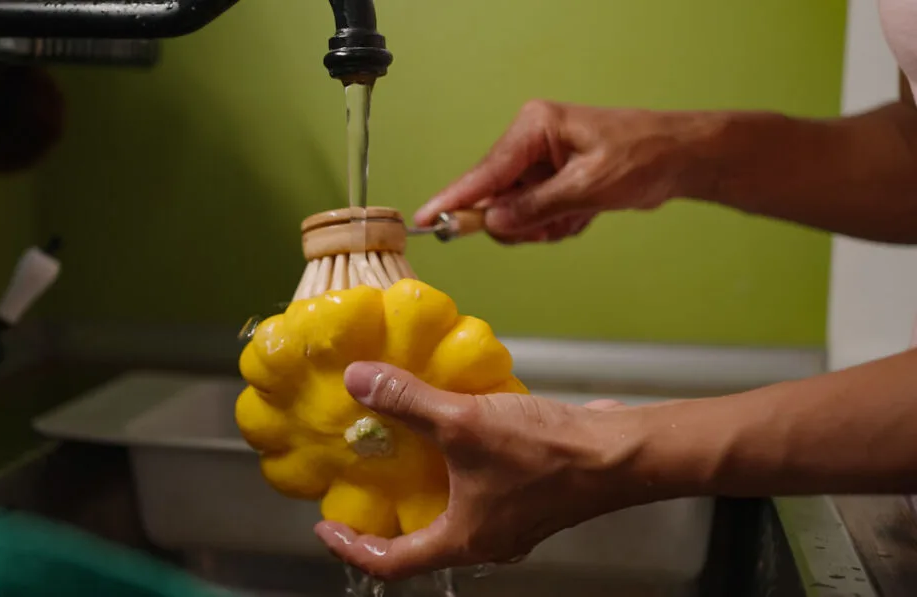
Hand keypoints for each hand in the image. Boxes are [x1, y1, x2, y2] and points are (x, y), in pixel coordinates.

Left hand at [314, 361, 640, 580]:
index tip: (327, 527)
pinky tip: (453, 429)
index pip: (392, 562)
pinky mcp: (530, 496)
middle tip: (362, 484)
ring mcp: (511, 520)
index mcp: (463, 540)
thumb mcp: (463, 423)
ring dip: (424, 486)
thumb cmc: (545, 452)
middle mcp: (486, 539)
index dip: (352, 547)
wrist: (620, 452)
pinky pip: (480, 489)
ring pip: (452, 512)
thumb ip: (407, 402)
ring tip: (400, 450)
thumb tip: (356, 381)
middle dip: (388, 515)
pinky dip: (457, 467)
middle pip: (421, 540)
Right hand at [414, 100, 711, 243]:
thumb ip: (535, 207)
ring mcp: (541, 162)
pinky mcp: (552, 180)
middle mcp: (531, 142)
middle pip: (496, 197)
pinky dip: (557, 224)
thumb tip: (492, 222)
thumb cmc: (642, 157)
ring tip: (577, 215)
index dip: (455, 200)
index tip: (426, 220)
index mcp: (534, 128)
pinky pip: (536, 215)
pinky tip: (583, 214)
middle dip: (522, 221)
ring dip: (544, 225)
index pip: (485, 172)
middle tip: (551, 226)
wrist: (681, 159)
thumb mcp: (587, 187)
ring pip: (516, 212)